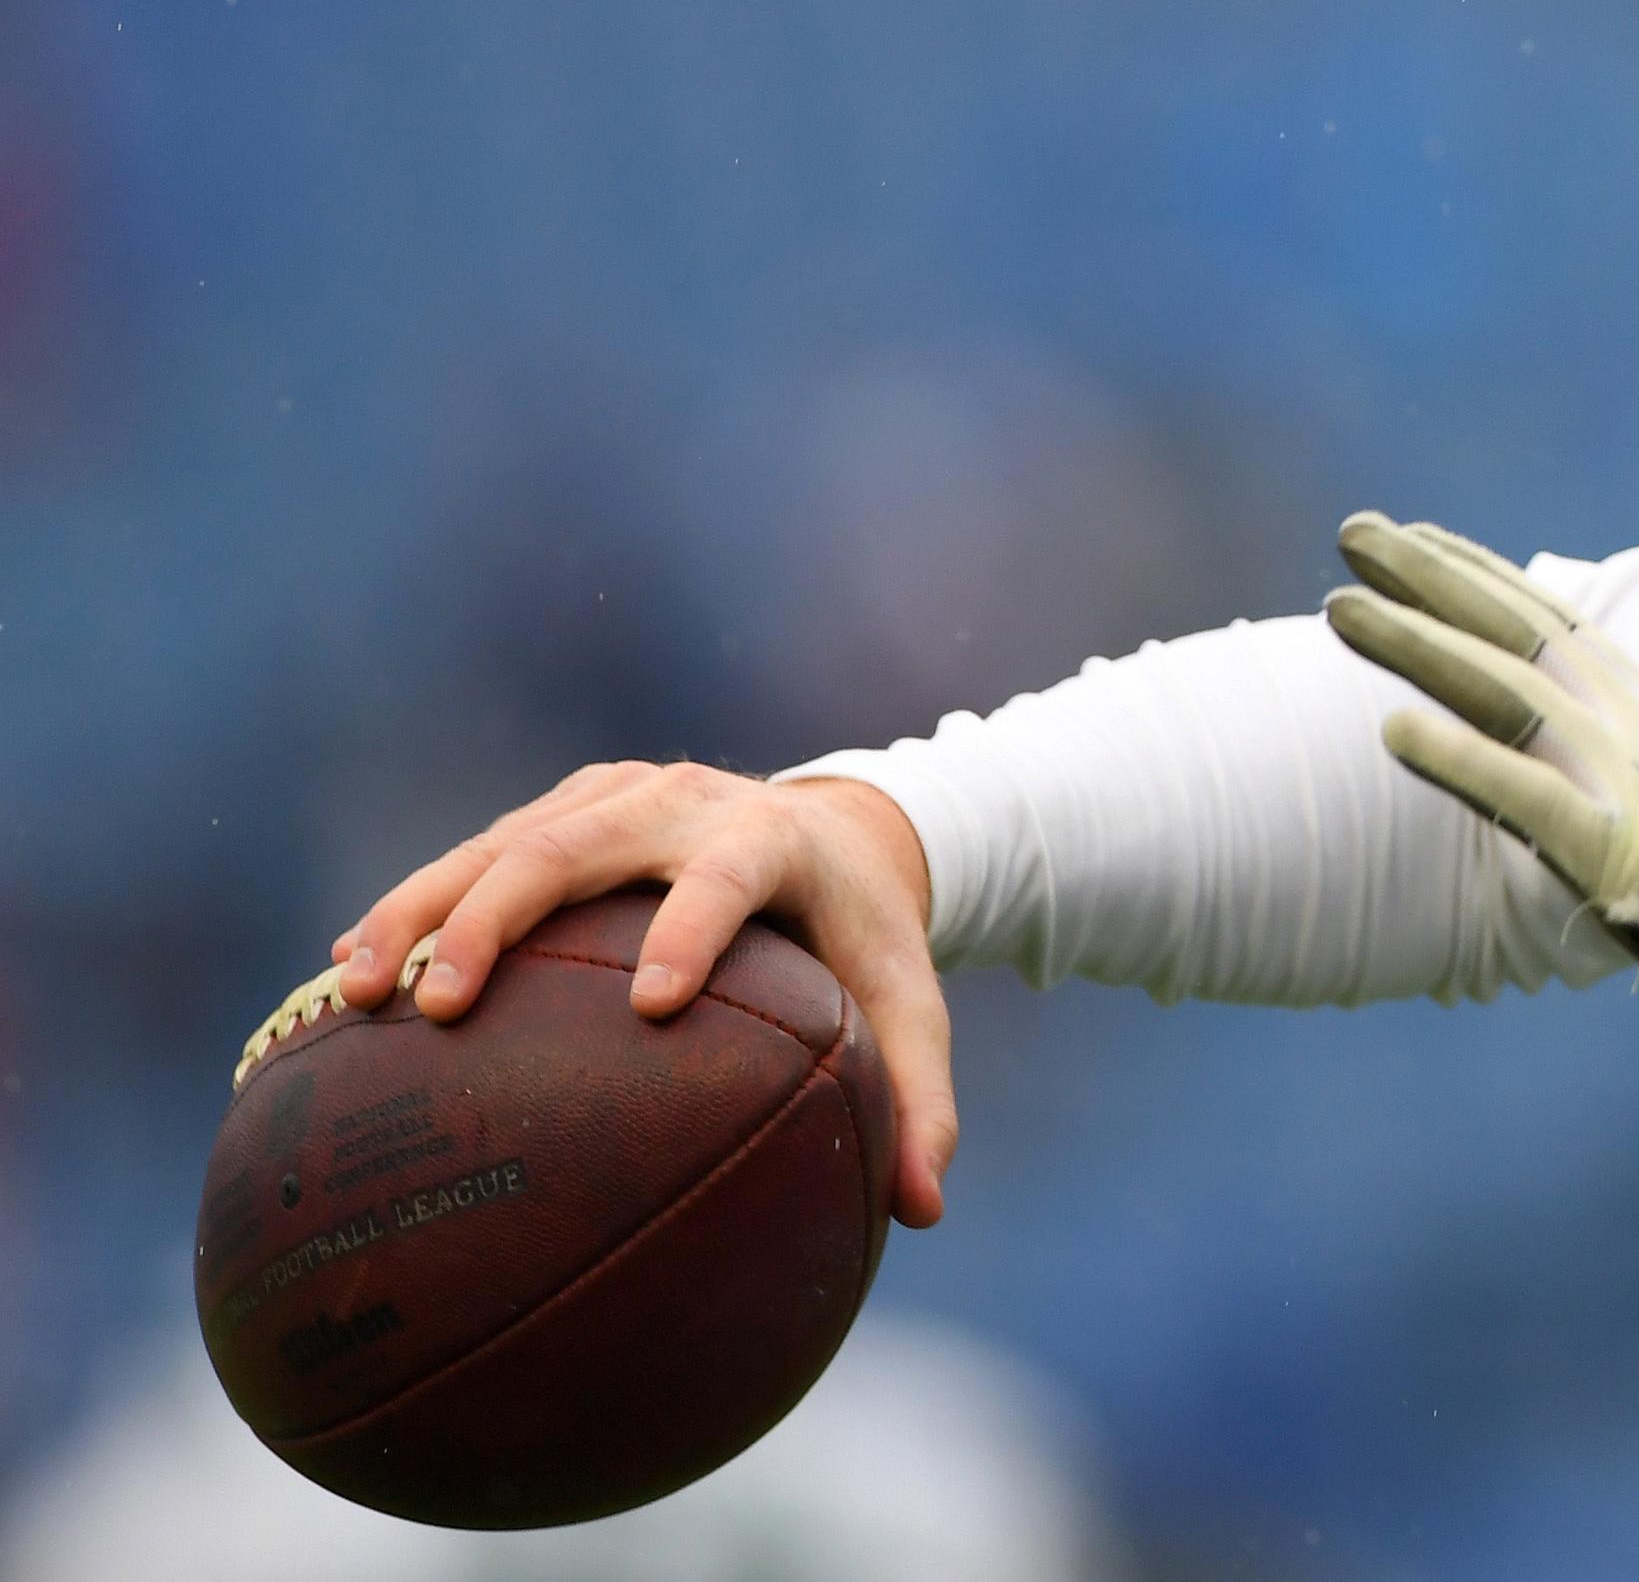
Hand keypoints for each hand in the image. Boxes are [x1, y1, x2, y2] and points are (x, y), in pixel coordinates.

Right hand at [328, 764, 960, 1226]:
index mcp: (775, 841)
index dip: (692, 927)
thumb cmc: (864, 941)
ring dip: (422, 910)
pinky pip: (475, 853)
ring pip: (503, 842)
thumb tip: (923, 1215)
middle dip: (500, 917)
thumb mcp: (907, 1009)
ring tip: (354, 994)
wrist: (836, 830)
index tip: (653, 1006)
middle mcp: (685, 802)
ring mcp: (616, 795)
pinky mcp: (566, 806)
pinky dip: (410, 909)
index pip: (731, 877)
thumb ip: (922, 1103)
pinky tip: (342, 983)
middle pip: (577, 845)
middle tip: (441, 1007)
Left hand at [1324, 512, 1638, 1092]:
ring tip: (1336, 604)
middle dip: (1431, 578)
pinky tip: (1386, 729)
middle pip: (1522, 633)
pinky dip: (1455, 760)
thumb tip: (1628, 823)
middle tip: (1351, 528)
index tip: (1422, 540)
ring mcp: (1635, 790)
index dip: (1486, 580)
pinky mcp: (1628, 856)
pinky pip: (1525, 798)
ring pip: (1507, 694)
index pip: (1562, 630)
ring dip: (1417, 645)